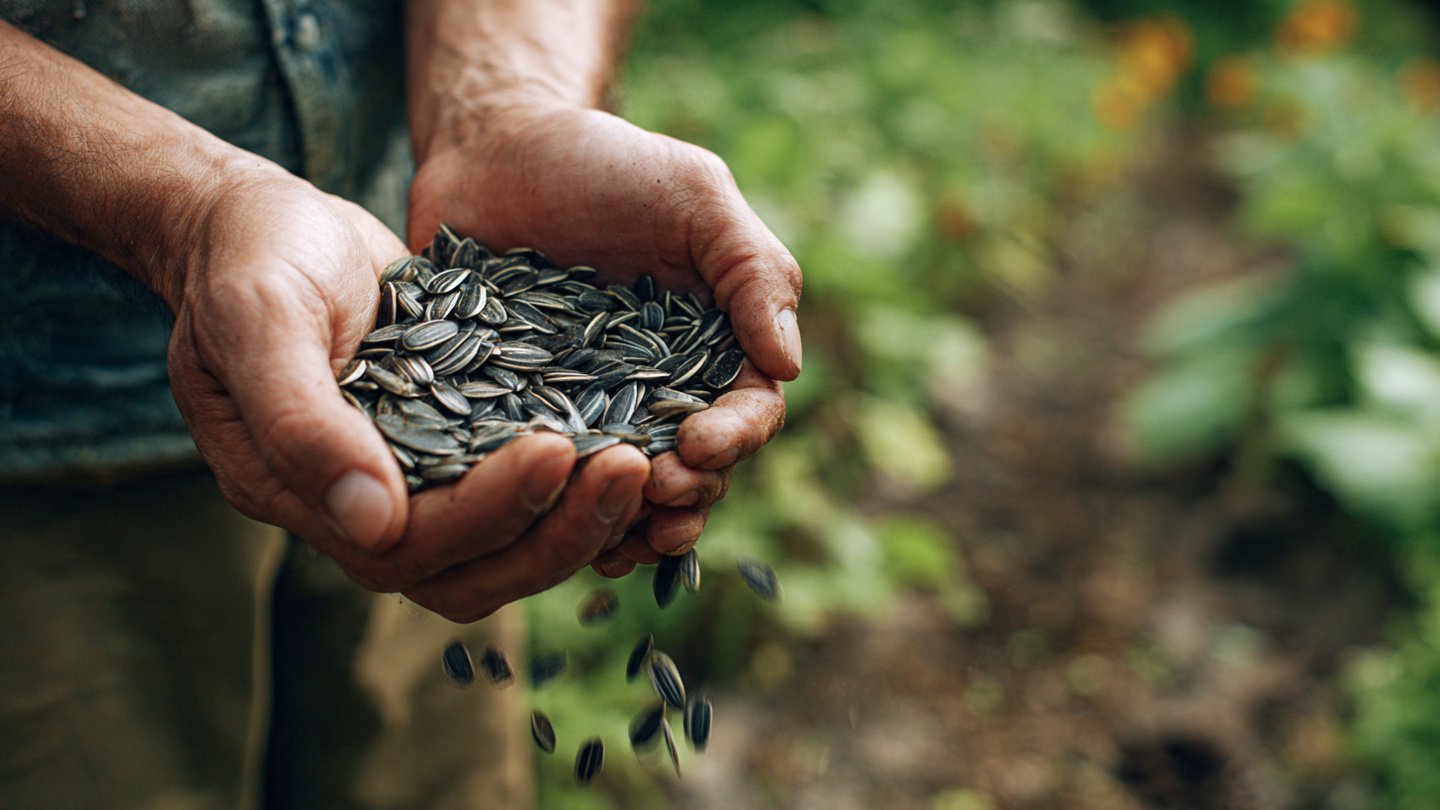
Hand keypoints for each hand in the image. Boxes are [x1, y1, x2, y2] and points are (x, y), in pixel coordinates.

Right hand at [167, 165, 648, 621]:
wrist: (263, 223)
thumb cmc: (248, 260)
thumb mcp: (260, 321)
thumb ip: (300, 421)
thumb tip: (374, 524)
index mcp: (300, 494)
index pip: (411, 543)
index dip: (488, 510)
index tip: (557, 450)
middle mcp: (363, 507)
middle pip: (475, 568)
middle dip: (558, 529)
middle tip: (632, 469)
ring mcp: (415, 480)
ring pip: (510, 541)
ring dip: (581, 514)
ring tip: (645, 458)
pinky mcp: (456, 442)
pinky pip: (523, 486)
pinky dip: (579, 478)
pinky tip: (637, 436)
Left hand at [408, 104, 802, 571]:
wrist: (492, 147)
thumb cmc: (606, 163)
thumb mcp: (695, 197)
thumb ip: (753, 271)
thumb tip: (789, 366)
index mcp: (715, 344)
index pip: (747, 410)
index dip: (734, 439)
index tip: (698, 445)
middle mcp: (662, 388)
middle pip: (695, 467)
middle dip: (684, 492)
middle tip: (653, 490)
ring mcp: (592, 408)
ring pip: (627, 490)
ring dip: (629, 524)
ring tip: (612, 541)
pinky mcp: (524, 416)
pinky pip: (550, 479)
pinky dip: (556, 512)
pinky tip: (546, 531)